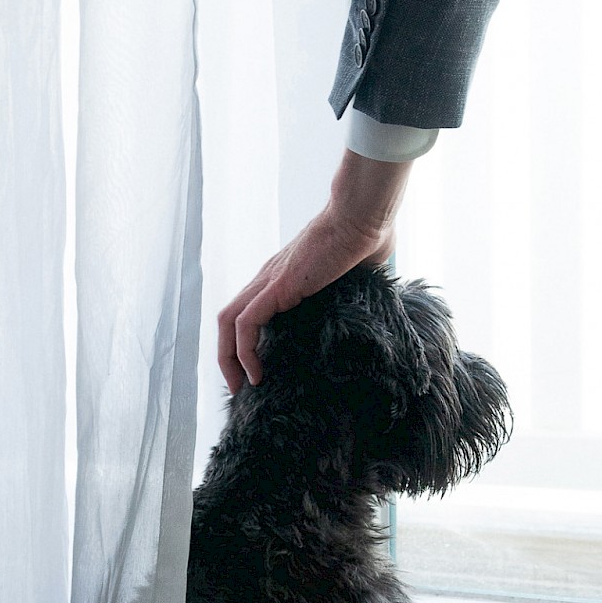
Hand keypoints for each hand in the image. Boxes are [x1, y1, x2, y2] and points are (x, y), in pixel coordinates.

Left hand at [217, 149, 412, 393]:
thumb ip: (355, 294)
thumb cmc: (367, 236)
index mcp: (283, 277)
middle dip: (228, 356)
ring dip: (228, 359)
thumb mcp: (358, 277)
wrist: (363, 215)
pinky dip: (244, 353)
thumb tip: (374, 312)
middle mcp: (268, 279)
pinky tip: (259, 375)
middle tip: (241, 387)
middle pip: (229, 319)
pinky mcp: (277, 287)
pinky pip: (245, 324)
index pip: (249, 310)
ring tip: (244, 387)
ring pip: (228, 323)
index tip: (261, 369)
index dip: (247, 342)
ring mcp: (269, 281)